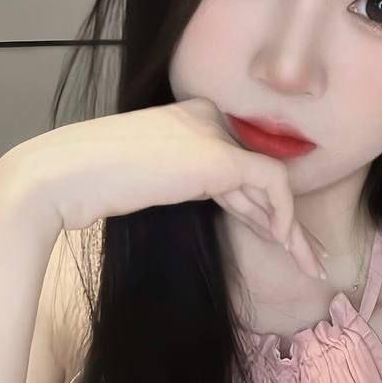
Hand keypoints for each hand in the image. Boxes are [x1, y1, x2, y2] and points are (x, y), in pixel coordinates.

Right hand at [3, 98, 327, 279]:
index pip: (241, 167)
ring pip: (273, 183)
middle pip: (260, 177)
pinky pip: (272, 184)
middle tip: (311, 259)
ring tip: (310, 265)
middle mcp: (210, 118)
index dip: (263, 210)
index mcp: (193, 117)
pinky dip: (283, 216)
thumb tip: (236, 212)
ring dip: (294, 230)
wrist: (70, 174)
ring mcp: (216, 133)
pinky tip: (286, 244)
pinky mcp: (220, 156)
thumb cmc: (98, 183)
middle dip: (287, 224)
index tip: (281, 243)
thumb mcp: (158, 181)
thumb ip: (195, 184)